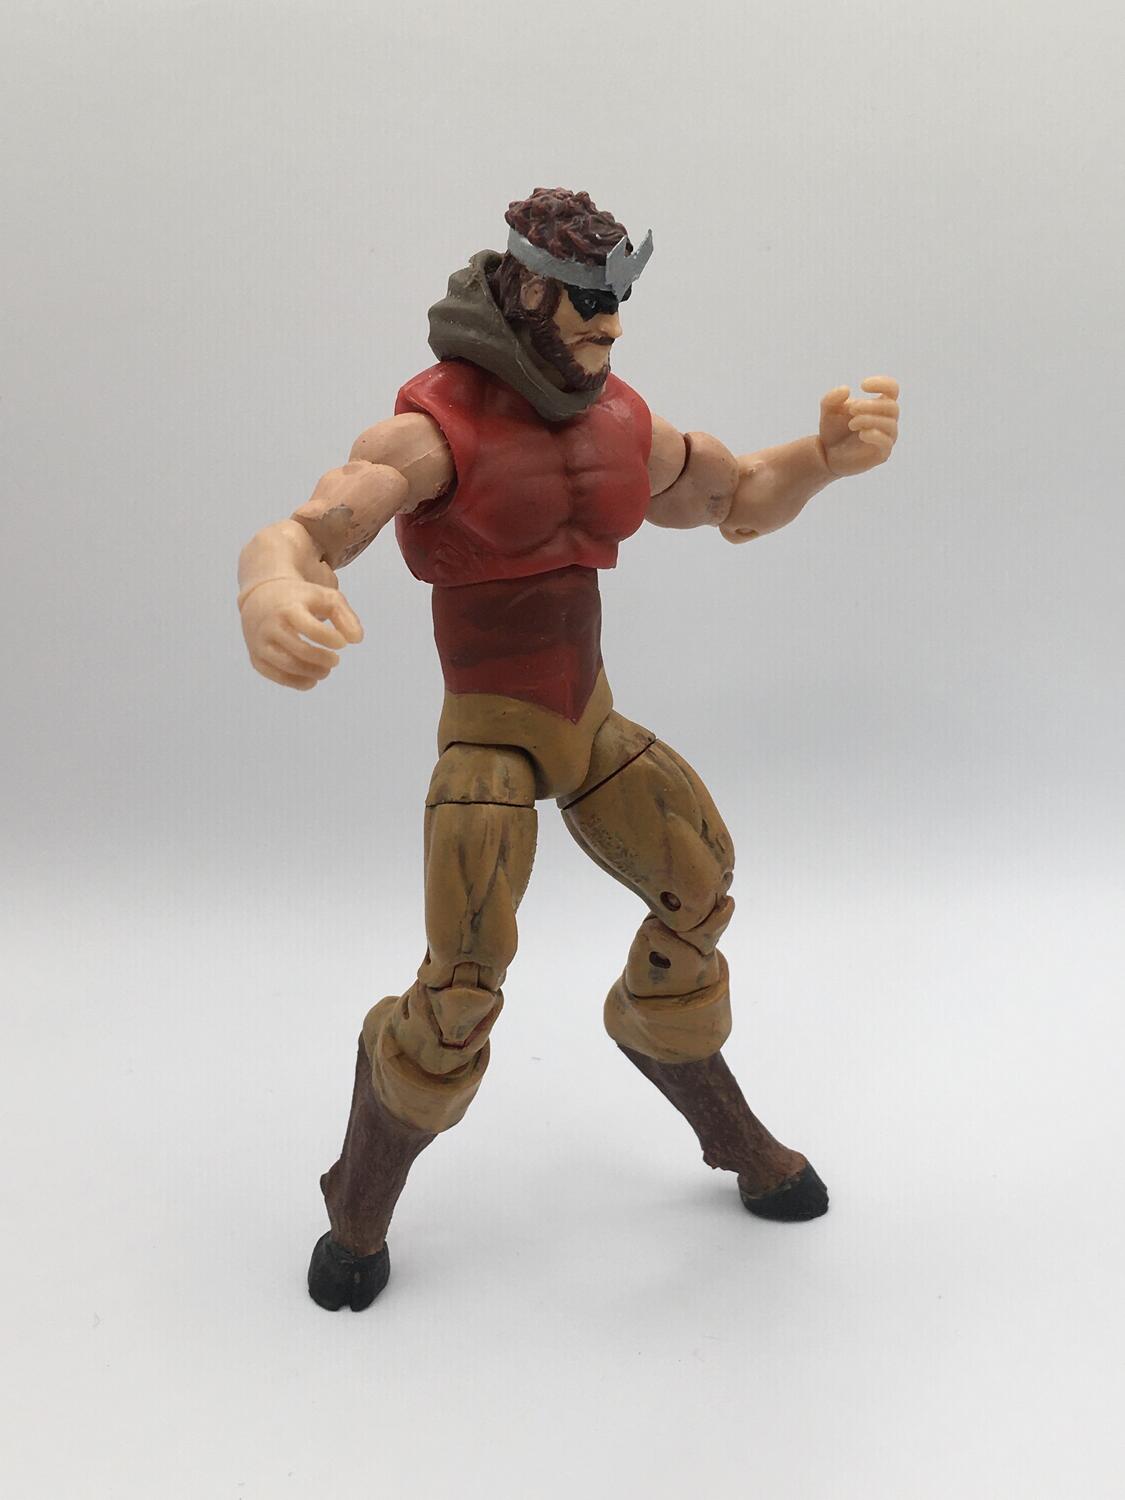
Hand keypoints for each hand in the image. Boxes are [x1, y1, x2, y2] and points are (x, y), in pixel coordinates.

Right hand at [240, 578, 362, 689]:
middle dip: (323, 659)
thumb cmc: (301, 600)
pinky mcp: (257, 659)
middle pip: (300, 650)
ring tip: (325, 670)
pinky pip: (278, 677)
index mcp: (288, 608)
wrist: (261, 598)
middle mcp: (270, 626)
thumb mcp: (325, 598)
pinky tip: (312, 679)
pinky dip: (298, 682)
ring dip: (313, 672)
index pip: (310, 628)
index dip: (330, 639)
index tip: (342, 643)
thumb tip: (356, 640)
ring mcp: (260, 644)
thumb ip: (345, 616)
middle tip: (336, 660)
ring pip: (288, 666)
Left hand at [818, 376, 899, 476]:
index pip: (892, 389)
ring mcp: (887, 437)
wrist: (827, 455)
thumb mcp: (828, 410)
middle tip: (852, 410)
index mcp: (879, 406)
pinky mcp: (882, 454)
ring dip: (869, 419)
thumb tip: (846, 389)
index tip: (863, 385)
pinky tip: (861, 434)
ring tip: (852, 424)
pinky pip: (886, 442)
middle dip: (870, 406)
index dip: (882, 383)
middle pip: (891, 406)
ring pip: (889, 423)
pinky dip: (875, 435)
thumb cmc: (833, 430)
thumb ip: (832, 398)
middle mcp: (887, 420)